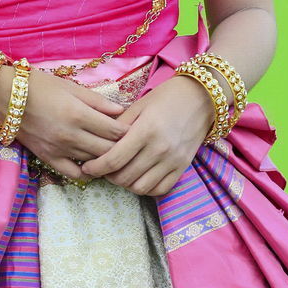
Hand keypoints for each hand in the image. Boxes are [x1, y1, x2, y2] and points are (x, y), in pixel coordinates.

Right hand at [0, 63, 128, 182]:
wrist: (5, 96)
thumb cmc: (39, 86)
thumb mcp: (71, 87)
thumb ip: (98, 101)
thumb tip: (122, 110)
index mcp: (78, 114)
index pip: (114, 131)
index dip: (128, 132)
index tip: (136, 130)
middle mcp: (70, 135)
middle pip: (107, 150)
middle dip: (122, 148)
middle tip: (130, 144)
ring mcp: (59, 149)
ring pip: (93, 162)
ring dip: (106, 160)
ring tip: (116, 154)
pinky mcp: (47, 158)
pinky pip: (73, 174)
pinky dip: (86, 172)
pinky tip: (93, 165)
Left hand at [79, 74, 216, 196]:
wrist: (201, 98)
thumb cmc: (166, 98)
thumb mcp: (139, 105)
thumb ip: (119, 125)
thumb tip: (98, 143)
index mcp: (146, 129)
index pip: (114, 159)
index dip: (96, 167)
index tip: (87, 167)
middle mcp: (160, 148)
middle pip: (125, 177)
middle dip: (108, 176)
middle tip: (103, 169)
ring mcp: (173, 160)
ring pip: (140, 187)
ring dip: (125, 184)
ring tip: (120, 173)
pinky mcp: (183, 167)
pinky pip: (160, 189)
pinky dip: (145, 188)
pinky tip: (138, 177)